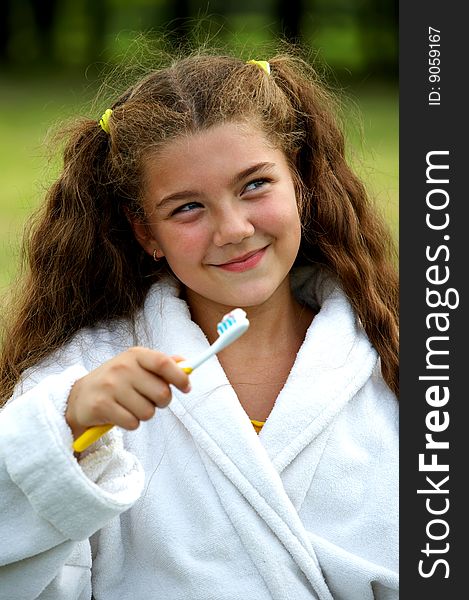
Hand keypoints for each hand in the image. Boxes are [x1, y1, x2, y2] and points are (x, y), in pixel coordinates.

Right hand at [65, 347, 190, 438]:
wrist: (80, 396)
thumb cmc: (117, 381)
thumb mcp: (137, 366)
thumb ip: (161, 365)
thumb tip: (186, 363)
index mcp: (135, 355)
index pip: (164, 363)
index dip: (180, 377)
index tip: (186, 388)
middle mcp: (122, 367)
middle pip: (161, 393)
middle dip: (161, 402)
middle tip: (149, 400)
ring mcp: (110, 386)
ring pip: (148, 412)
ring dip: (144, 414)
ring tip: (130, 406)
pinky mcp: (101, 405)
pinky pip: (132, 423)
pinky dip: (130, 423)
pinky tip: (120, 414)